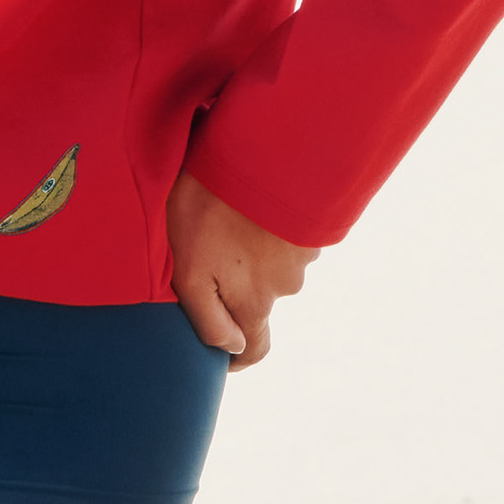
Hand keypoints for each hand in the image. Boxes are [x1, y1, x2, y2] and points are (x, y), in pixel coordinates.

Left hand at [167, 169, 317, 370]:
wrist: (263, 148)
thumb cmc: (211, 209)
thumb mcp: (189, 269)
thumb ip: (208, 318)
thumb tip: (231, 349)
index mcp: (254, 301)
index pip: (254, 349)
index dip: (237, 355)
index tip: (222, 349)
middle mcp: (286, 284)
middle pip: (261, 301)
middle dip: (239, 286)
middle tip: (208, 250)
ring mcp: (305, 251)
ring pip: (276, 264)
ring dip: (256, 248)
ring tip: (226, 216)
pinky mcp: (314, 219)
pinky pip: (290, 232)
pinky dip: (272, 223)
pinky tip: (250, 199)